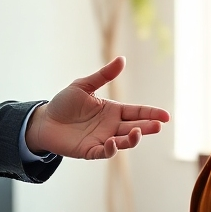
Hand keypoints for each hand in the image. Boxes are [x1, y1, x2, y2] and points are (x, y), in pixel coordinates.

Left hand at [25, 57, 169, 159]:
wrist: (44, 120)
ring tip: (137, 132)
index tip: (165, 116)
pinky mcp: (90, 151)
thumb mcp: (83, 85)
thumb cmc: (64, 103)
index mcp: (112, 110)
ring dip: (132, 139)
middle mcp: (111, 126)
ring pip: (123, 142)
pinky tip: (113, 142)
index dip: (151, 114)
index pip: (136, 112)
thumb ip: (103, 75)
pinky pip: (104, 152)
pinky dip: (111, 149)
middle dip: (147, 127)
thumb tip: (122, 59)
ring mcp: (102, 139)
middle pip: (134, 127)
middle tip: (158, 125)